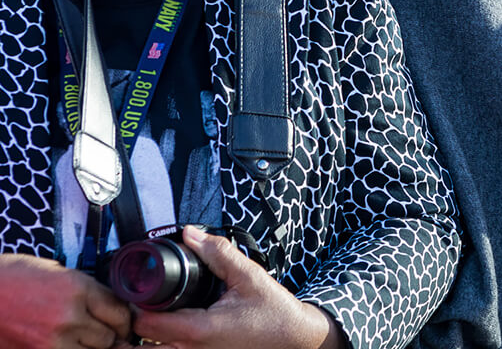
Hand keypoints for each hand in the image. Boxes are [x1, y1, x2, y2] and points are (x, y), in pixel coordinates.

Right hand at [0, 253, 131, 347]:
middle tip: (105, 332)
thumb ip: (86, 290)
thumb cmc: (13, 278)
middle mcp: (68, 316)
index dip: (124, 318)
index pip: (119, 311)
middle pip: (109, 337)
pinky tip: (68, 344)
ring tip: (84, 338)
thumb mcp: (58, 272)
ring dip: (92, 347)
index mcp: (77, 288)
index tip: (122, 321)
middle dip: (110, 335)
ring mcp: (52, 341)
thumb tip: (109, 307)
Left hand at [133, 226, 343, 348]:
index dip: (136, 302)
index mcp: (199, 330)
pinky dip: (160, 345)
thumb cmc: (274, 312)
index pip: (144, 322)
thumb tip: (190, 234)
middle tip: (143, 303)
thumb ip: (217, 253)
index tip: (140, 287)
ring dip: (144, 338)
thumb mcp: (248, 276)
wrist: (295, 339)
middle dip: (135, 322)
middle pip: (138, 344)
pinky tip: (170, 329)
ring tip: (154, 317)